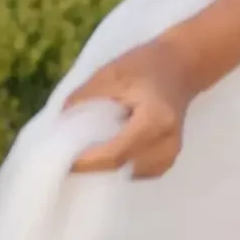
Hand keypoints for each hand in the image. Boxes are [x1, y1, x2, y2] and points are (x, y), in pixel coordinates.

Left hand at [63, 38, 195, 179]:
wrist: (181, 65)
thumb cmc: (145, 65)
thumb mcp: (109, 74)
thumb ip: (84, 99)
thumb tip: (58, 126)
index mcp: (154, 119)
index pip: (116, 153)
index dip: (87, 163)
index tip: (63, 162)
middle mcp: (167, 141)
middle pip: (122, 168)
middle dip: (94, 167)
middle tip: (69, 158)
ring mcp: (172, 152)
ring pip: (130, 173)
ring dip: (109, 168)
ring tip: (90, 153)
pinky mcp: (170, 157)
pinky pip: (141, 172)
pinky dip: (124, 166)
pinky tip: (112, 151)